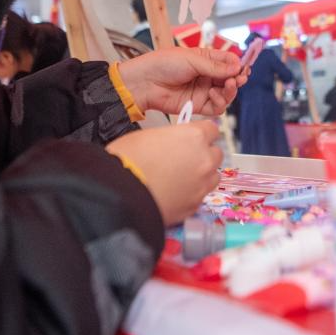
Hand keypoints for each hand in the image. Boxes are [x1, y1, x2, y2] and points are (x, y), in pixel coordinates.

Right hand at [108, 121, 222, 224]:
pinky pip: (200, 195)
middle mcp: (204, 159)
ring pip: (213, 176)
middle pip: (215, 153)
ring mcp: (202, 184)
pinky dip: (192, 193)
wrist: (120, 195)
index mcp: (194, 137)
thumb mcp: (147, 135)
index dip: (201, 134)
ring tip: (180, 178)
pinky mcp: (196, 205)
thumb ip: (171, 137)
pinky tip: (174, 193)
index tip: (194, 138)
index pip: (211, 129)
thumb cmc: (126, 161)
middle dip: (203, 155)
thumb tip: (174, 142)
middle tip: (184, 159)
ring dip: (202, 175)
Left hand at [119, 47, 245, 116]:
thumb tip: (237, 66)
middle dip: (237, 78)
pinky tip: (213, 95)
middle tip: (239, 78)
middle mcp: (207, 75)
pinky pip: (217, 107)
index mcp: (206, 59)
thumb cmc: (163, 64)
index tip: (243, 67)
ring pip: (227, 94)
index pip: (229, 62)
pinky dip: (220, 102)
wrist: (145, 83)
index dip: (238, 65)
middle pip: (231, 79)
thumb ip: (216, 66)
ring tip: (228, 85)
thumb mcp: (192, 59)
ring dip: (231, 90)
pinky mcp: (199, 105)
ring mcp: (204, 91)